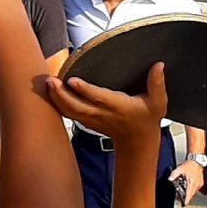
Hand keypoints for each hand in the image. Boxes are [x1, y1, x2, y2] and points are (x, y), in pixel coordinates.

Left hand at [37, 61, 170, 148]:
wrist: (137, 142)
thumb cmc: (147, 119)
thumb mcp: (158, 103)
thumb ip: (157, 84)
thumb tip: (158, 65)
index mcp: (118, 107)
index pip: (99, 98)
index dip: (85, 90)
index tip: (72, 81)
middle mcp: (102, 114)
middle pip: (77, 106)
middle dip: (62, 95)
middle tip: (51, 80)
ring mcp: (92, 119)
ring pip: (69, 111)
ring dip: (56, 98)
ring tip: (48, 83)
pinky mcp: (86, 120)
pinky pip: (68, 113)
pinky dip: (58, 104)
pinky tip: (51, 91)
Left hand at [168, 158, 205, 204]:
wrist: (197, 160)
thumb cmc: (190, 164)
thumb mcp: (180, 169)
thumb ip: (174, 174)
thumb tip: (170, 179)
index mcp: (191, 183)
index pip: (189, 195)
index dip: (186, 201)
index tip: (184, 204)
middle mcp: (197, 185)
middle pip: (191, 195)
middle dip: (187, 197)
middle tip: (182, 199)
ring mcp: (200, 184)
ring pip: (194, 192)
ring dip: (190, 193)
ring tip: (185, 193)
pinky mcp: (201, 182)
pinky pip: (197, 189)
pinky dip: (193, 189)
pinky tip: (189, 187)